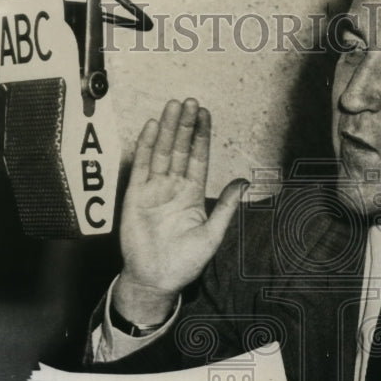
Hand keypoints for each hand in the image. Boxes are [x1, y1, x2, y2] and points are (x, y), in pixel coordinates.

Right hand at [114, 98, 246, 323]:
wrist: (156, 279)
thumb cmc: (185, 262)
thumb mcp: (213, 234)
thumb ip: (226, 206)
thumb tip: (245, 182)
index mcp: (193, 195)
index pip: (199, 158)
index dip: (201, 136)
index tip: (205, 114)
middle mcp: (173, 187)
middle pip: (180, 149)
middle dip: (185, 125)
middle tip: (190, 101)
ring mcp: (154, 190)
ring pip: (162, 152)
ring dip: (167, 129)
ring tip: (173, 106)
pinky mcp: (135, 196)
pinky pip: (141, 166)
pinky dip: (146, 146)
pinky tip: (151, 127)